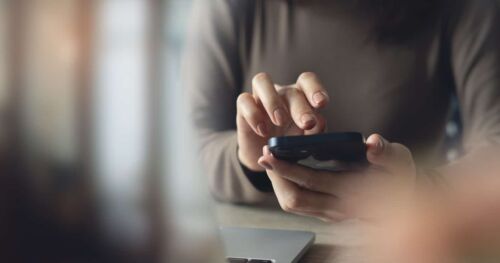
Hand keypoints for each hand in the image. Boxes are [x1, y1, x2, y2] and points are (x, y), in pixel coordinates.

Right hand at [237, 72, 328, 170]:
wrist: (264, 156)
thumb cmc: (288, 143)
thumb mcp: (302, 141)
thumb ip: (313, 132)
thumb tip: (320, 122)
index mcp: (300, 96)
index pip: (307, 81)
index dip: (315, 89)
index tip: (322, 103)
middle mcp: (281, 93)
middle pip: (290, 89)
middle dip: (300, 107)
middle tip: (307, 123)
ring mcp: (260, 97)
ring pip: (262, 80)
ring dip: (273, 101)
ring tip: (280, 121)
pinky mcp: (243, 107)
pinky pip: (244, 100)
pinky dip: (253, 114)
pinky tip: (262, 131)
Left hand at [257, 134, 416, 221]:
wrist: (408, 202)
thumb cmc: (401, 177)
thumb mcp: (400, 160)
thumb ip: (386, 152)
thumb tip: (372, 144)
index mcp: (353, 193)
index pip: (312, 182)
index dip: (287, 168)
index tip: (272, 153)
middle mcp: (338, 208)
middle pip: (294, 198)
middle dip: (276, 176)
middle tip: (264, 155)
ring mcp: (332, 214)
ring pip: (295, 204)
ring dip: (279, 184)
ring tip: (270, 162)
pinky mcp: (329, 214)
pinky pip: (301, 205)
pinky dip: (288, 188)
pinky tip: (284, 172)